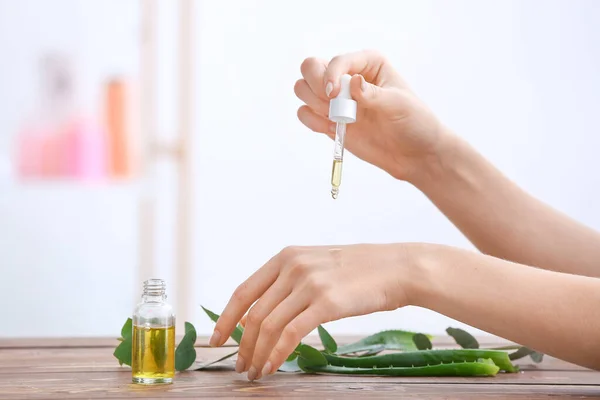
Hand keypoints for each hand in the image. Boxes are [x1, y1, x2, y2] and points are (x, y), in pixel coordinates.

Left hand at [209, 244, 419, 380]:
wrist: (396, 267)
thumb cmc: (359, 270)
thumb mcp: (316, 265)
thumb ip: (288, 283)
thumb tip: (260, 316)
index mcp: (285, 256)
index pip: (243, 291)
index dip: (226, 318)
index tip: (217, 340)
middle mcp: (292, 267)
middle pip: (253, 313)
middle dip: (242, 344)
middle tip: (240, 365)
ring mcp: (308, 284)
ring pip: (268, 326)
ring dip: (257, 353)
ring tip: (255, 371)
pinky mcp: (326, 303)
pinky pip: (290, 334)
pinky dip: (276, 354)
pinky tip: (272, 366)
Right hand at [295, 50, 446, 181]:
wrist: (414, 154)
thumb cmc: (414, 122)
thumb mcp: (398, 105)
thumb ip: (373, 94)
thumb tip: (353, 81)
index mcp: (367, 63)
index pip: (336, 60)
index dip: (330, 75)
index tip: (334, 95)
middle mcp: (347, 76)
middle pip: (310, 67)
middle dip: (315, 85)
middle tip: (332, 104)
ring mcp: (336, 99)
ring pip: (302, 89)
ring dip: (313, 103)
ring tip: (338, 117)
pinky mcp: (329, 120)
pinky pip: (305, 113)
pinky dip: (310, 120)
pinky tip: (331, 128)